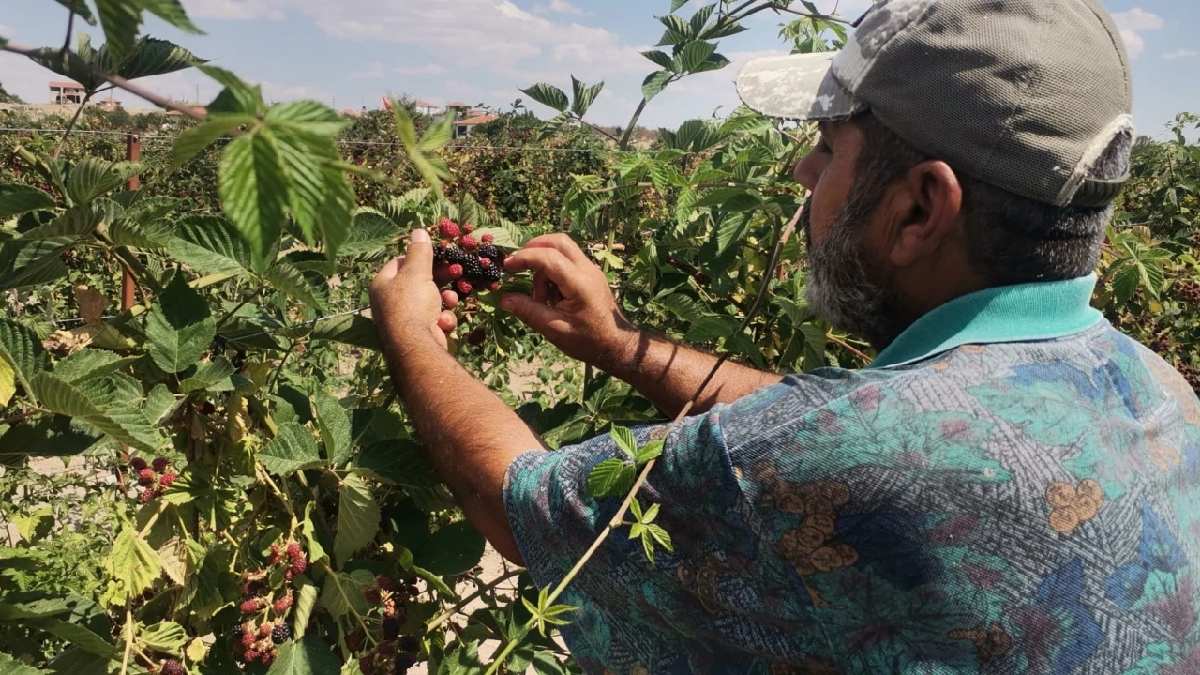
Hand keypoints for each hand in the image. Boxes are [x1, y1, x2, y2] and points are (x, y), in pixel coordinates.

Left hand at [369, 229, 457, 354]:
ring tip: (449, 302)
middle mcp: (390, 302)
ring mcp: (404, 320)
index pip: (399, 262)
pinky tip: (443, 323)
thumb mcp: (417, 272)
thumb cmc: (412, 304)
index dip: (419, 257)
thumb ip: (419, 252)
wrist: (416, 347)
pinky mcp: (419, 335)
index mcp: (382, 284)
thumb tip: (418, 230)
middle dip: (439, 280)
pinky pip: (435, 320)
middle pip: (418, 282)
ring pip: (431, 302)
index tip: (438, 255)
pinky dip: (443, 320)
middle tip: (455, 273)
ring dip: (444, 301)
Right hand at [501, 234, 638, 367]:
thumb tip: (503, 298)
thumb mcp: (554, 330)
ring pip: (563, 249)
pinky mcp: (590, 275)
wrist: (616, 346)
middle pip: (558, 241)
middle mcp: (588, 270)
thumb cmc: (587, 341)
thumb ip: (528, 311)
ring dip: (543, 264)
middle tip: (517, 265)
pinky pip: (568, 261)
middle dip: (534, 248)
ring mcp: (591, 270)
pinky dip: (553, 270)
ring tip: (540, 296)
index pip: (548, 257)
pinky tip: (549, 295)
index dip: (524, 258)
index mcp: (580, 283)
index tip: (506, 266)